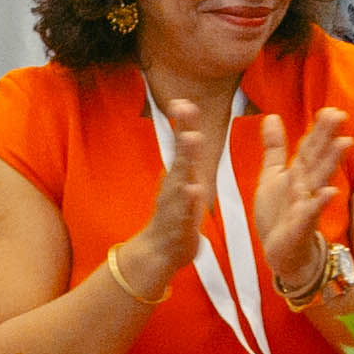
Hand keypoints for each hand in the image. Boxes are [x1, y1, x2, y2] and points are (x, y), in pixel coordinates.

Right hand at [120, 83, 228, 300]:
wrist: (158, 253)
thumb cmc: (176, 214)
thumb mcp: (183, 181)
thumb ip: (187, 156)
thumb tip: (190, 129)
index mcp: (179, 174)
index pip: (182, 144)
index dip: (183, 123)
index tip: (183, 100)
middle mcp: (174, 185)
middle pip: (180, 155)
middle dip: (184, 133)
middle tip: (185, 111)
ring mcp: (174, 205)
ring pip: (180, 180)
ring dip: (186, 160)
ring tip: (192, 140)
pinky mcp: (179, 225)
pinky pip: (184, 212)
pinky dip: (189, 201)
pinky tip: (195, 189)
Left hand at [243, 106, 353, 296]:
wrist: (283, 253)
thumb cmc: (281, 213)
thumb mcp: (273, 176)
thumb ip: (275, 147)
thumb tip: (271, 115)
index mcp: (299, 173)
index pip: (310, 147)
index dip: (318, 129)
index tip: (330, 109)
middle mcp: (305, 186)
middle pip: (317, 158)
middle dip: (327, 137)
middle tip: (340, 115)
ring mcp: (305, 205)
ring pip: (319, 180)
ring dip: (331, 163)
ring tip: (344, 143)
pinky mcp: (300, 225)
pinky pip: (310, 212)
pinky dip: (320, 202)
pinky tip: (330, 191)